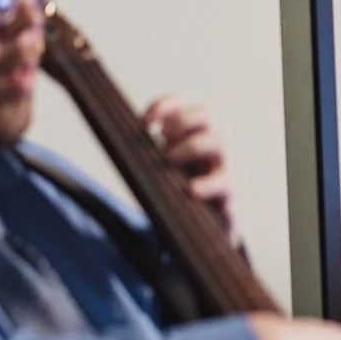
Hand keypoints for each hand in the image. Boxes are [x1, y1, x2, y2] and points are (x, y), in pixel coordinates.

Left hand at [142, 96, 230, 229]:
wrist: (198, 233)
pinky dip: (207, 184)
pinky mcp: (226, 194)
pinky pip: (224, 183)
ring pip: (215, 141)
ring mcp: (218, 167)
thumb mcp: (156, 173)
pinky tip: (191, 190)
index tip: (145, 121)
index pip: (180, 107)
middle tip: (163, 138)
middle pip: (203, 114)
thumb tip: (114, 142)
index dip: (164, 106)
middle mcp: (205, 147)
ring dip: (190, 145)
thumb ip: (142, 157)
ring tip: (170, 160)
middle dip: (181, 120)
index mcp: (186, 138)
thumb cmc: (174, 198)